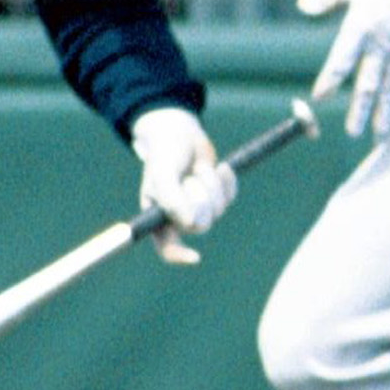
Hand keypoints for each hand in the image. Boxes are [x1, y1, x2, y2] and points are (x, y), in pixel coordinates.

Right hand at [129, 105, 235, 264]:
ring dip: (212, 184)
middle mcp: (178, 217)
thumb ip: (171, 197)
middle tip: (193, 177)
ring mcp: (200, 208)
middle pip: (201, 224)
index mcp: (158, 216)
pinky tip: (218, 167)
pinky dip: (226, 179)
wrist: (179, 132)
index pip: (167, 248)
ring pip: (218, 209)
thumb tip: (189, 223)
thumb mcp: (162, 172)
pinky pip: (230, 196)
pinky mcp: (217, 196)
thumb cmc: (164, 153)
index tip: (196, 257)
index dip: (179, 255)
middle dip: (202, 197)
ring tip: (200, 168)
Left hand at [299, 0, 389, 137]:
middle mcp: (381, 42)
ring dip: (385, 113)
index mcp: (361, 24)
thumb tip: (301, 5)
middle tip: (352, 131)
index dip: (330, 78)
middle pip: (369, 81)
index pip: (343, 57)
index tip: (319, 96)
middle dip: (361, 108)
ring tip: (380, 137)